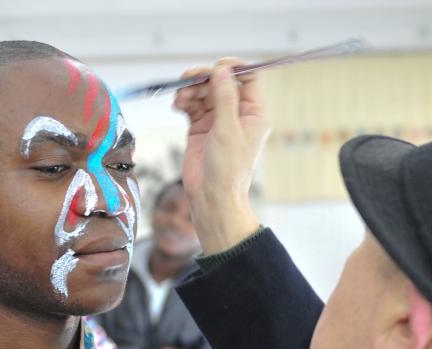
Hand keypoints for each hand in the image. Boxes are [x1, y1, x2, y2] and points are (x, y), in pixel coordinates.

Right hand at [173, 59, 270, 253]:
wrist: (211, 197)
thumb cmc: (228, 169)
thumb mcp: (227, 130)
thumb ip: (224, 98)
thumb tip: (220, 71)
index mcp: (254, 112)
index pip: (248, 78)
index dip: (232, 68)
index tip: (215, 67)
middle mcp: (237, 113)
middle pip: (221, 82)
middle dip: (204, 78)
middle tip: (188, 79)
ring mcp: (218, 120)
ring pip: (204, 92)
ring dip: (190, 90)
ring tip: (179, 98)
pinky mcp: (201, 127)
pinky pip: (192, 105)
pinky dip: (184, 102)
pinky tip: (177, 106)